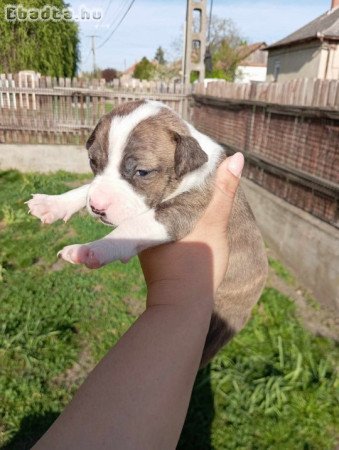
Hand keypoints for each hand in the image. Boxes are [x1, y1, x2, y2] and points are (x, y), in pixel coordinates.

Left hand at [139, 152, 243, 301]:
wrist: (182, 306)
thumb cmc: (197, 264)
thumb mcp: (214, 223)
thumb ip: (224, 192)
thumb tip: (237, 157)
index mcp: (156, 210)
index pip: (159, 178)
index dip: (170, 164)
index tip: (177, 148)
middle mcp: (145, 220)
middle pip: (158, 193)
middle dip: (168, 180)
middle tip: (180, 164)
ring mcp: (147, 237)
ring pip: (159, 210)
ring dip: (167, 199)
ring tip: (180, 182)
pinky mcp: (153, 251)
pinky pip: (159, 225)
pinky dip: (169, 217)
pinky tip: (178, 213)